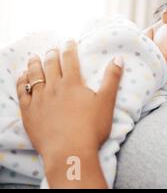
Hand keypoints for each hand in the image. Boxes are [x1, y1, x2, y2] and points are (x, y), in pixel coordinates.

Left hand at [16, 40, 122, 166]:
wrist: (70, 151)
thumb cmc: (91, 128)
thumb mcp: (107, 102)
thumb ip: (112, 78)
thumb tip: (118, 58)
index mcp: (73, 83)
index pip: (70, 59)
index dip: (69, 48)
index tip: (69, 40)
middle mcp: (54, 87)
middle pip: (51, 64)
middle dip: (52, 53)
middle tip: (53, 48)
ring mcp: (39, 99)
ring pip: (34, 75)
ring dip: (34, 63)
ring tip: (34, 56)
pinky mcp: (29, 112)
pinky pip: (22, 92)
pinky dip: (22, 82)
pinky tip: (23, 77)